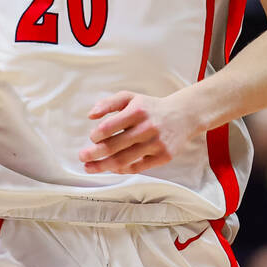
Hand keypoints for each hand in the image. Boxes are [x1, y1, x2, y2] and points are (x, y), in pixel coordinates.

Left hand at [78, 90, 200, 173]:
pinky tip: (113, 168)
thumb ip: (108, 103)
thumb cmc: (151, 107)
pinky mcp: (163, 156)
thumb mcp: (131, 97)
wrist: (184, 115)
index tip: (91, 138)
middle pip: (114, 146)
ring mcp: (156, 144)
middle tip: (82, 157)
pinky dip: (123, 169)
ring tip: (91, 167)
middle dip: (94, 154)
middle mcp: (147, 128)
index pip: (109, 127)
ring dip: (103, 166)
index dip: (96, 135)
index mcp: (137, 111)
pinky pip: (138, 168)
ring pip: (124, 160)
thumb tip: (90, 115)